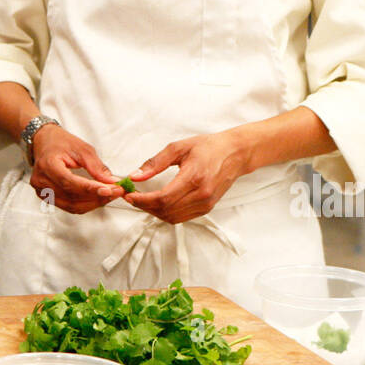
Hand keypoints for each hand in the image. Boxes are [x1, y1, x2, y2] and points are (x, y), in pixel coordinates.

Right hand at [29, 124, 124, 214]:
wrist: (44, 142)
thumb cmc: (60, 142)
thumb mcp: (82, 148)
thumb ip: (96, 166)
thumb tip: (110, 181)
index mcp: (48, 165)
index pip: (70, 182)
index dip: (90, 188)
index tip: (108, 189)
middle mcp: (42, 180)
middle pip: (71, 197)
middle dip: (96, 197)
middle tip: (115, 192)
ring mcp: (42, 190)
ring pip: (72, 205)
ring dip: (93, 203)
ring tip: (108, 195)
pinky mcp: (47, 197)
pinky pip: (68, 206)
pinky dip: (85, 204)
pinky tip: (96, 198)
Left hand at [124, 130, 250, 224]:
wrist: (235, 153)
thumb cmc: (209, 147)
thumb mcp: (179, 147)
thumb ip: (155, 162)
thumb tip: (135, 175)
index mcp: (194, 177)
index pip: (163, 198)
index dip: (143, 200)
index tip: (129, 195)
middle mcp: (201, 194)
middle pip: (166, 210)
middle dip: (144, 206)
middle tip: (131, 197)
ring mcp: (205, 204)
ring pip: (172, 217)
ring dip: (153, 212)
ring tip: (142, 200)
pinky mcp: (207, 208)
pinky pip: (181, 217)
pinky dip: (166, 213)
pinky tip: (158, 203)